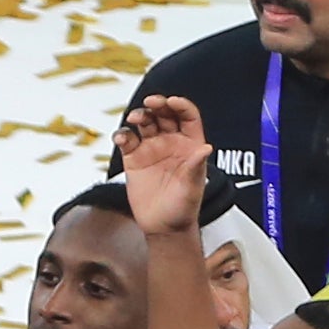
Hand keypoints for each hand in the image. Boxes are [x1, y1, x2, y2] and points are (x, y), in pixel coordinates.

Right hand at [114, 96, 213, 235]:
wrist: (163, 228)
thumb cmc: (183, 209)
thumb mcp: (192, 188)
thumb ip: (196, 166)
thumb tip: (206, 148)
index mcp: (190, 144)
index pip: (187, 116)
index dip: (180, 105)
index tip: (171, 101)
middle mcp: (171, 142)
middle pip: (164, 114)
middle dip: (158, 104)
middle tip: (151, 102)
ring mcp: (151, 148)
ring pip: (145, 122)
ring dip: (139, 116)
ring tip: (135, 119)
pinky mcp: (133, 158)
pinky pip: (126, 140)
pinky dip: (122, 135)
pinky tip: (122, 138)